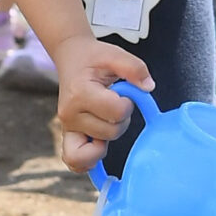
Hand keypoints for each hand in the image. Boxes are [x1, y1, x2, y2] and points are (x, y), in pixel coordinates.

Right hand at [52, 33, 154, 173]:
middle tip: (113, 101)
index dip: (128, 103)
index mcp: (80, 93)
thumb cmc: (94, 59)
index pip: (116, 112)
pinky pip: (75, 161)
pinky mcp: (67, 136)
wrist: (71, 59)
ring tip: (106, 117)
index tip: (122, 92)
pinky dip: (89, 160)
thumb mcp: (115, 54)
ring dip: (110, 134)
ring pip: (99, 148)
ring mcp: (67, 127)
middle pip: (110, 132)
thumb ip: (135, 67)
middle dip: (121, 119)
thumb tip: (149, 88)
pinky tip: (98, 148)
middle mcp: (70, 114)